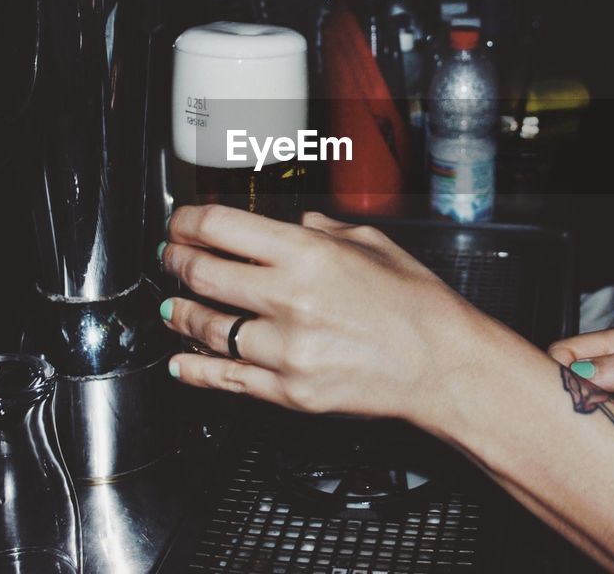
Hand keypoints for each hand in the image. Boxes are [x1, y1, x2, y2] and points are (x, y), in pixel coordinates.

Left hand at [157, 206, 491, 423]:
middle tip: (170, 258)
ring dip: (182, 314)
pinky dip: (195, 369)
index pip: (221, 228)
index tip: (181, 223)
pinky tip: (181, 361)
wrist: (443, 365)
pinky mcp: (289, 391)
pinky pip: (227, 379)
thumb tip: (297, 221)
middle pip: (203, 275)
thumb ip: (326, 228)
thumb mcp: (374, 244)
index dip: (188, 222)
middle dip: (176, 262)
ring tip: (174, 307)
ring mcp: (286, 349)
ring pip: (209, 329)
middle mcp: (290, 299)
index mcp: (309, 254)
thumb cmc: (417, 305)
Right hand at [548, 326, 613, 447]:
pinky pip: (590, 423)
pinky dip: (590, 433)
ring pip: (573, 402)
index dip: (558, 373)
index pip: (566, 350)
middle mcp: (612, 364)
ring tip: (598, 433)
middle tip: (585, 421)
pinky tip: (604, 442)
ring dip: (578, 418)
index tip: (571, 399)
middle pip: (563, 377)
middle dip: (563, 398)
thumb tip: (582, 372)